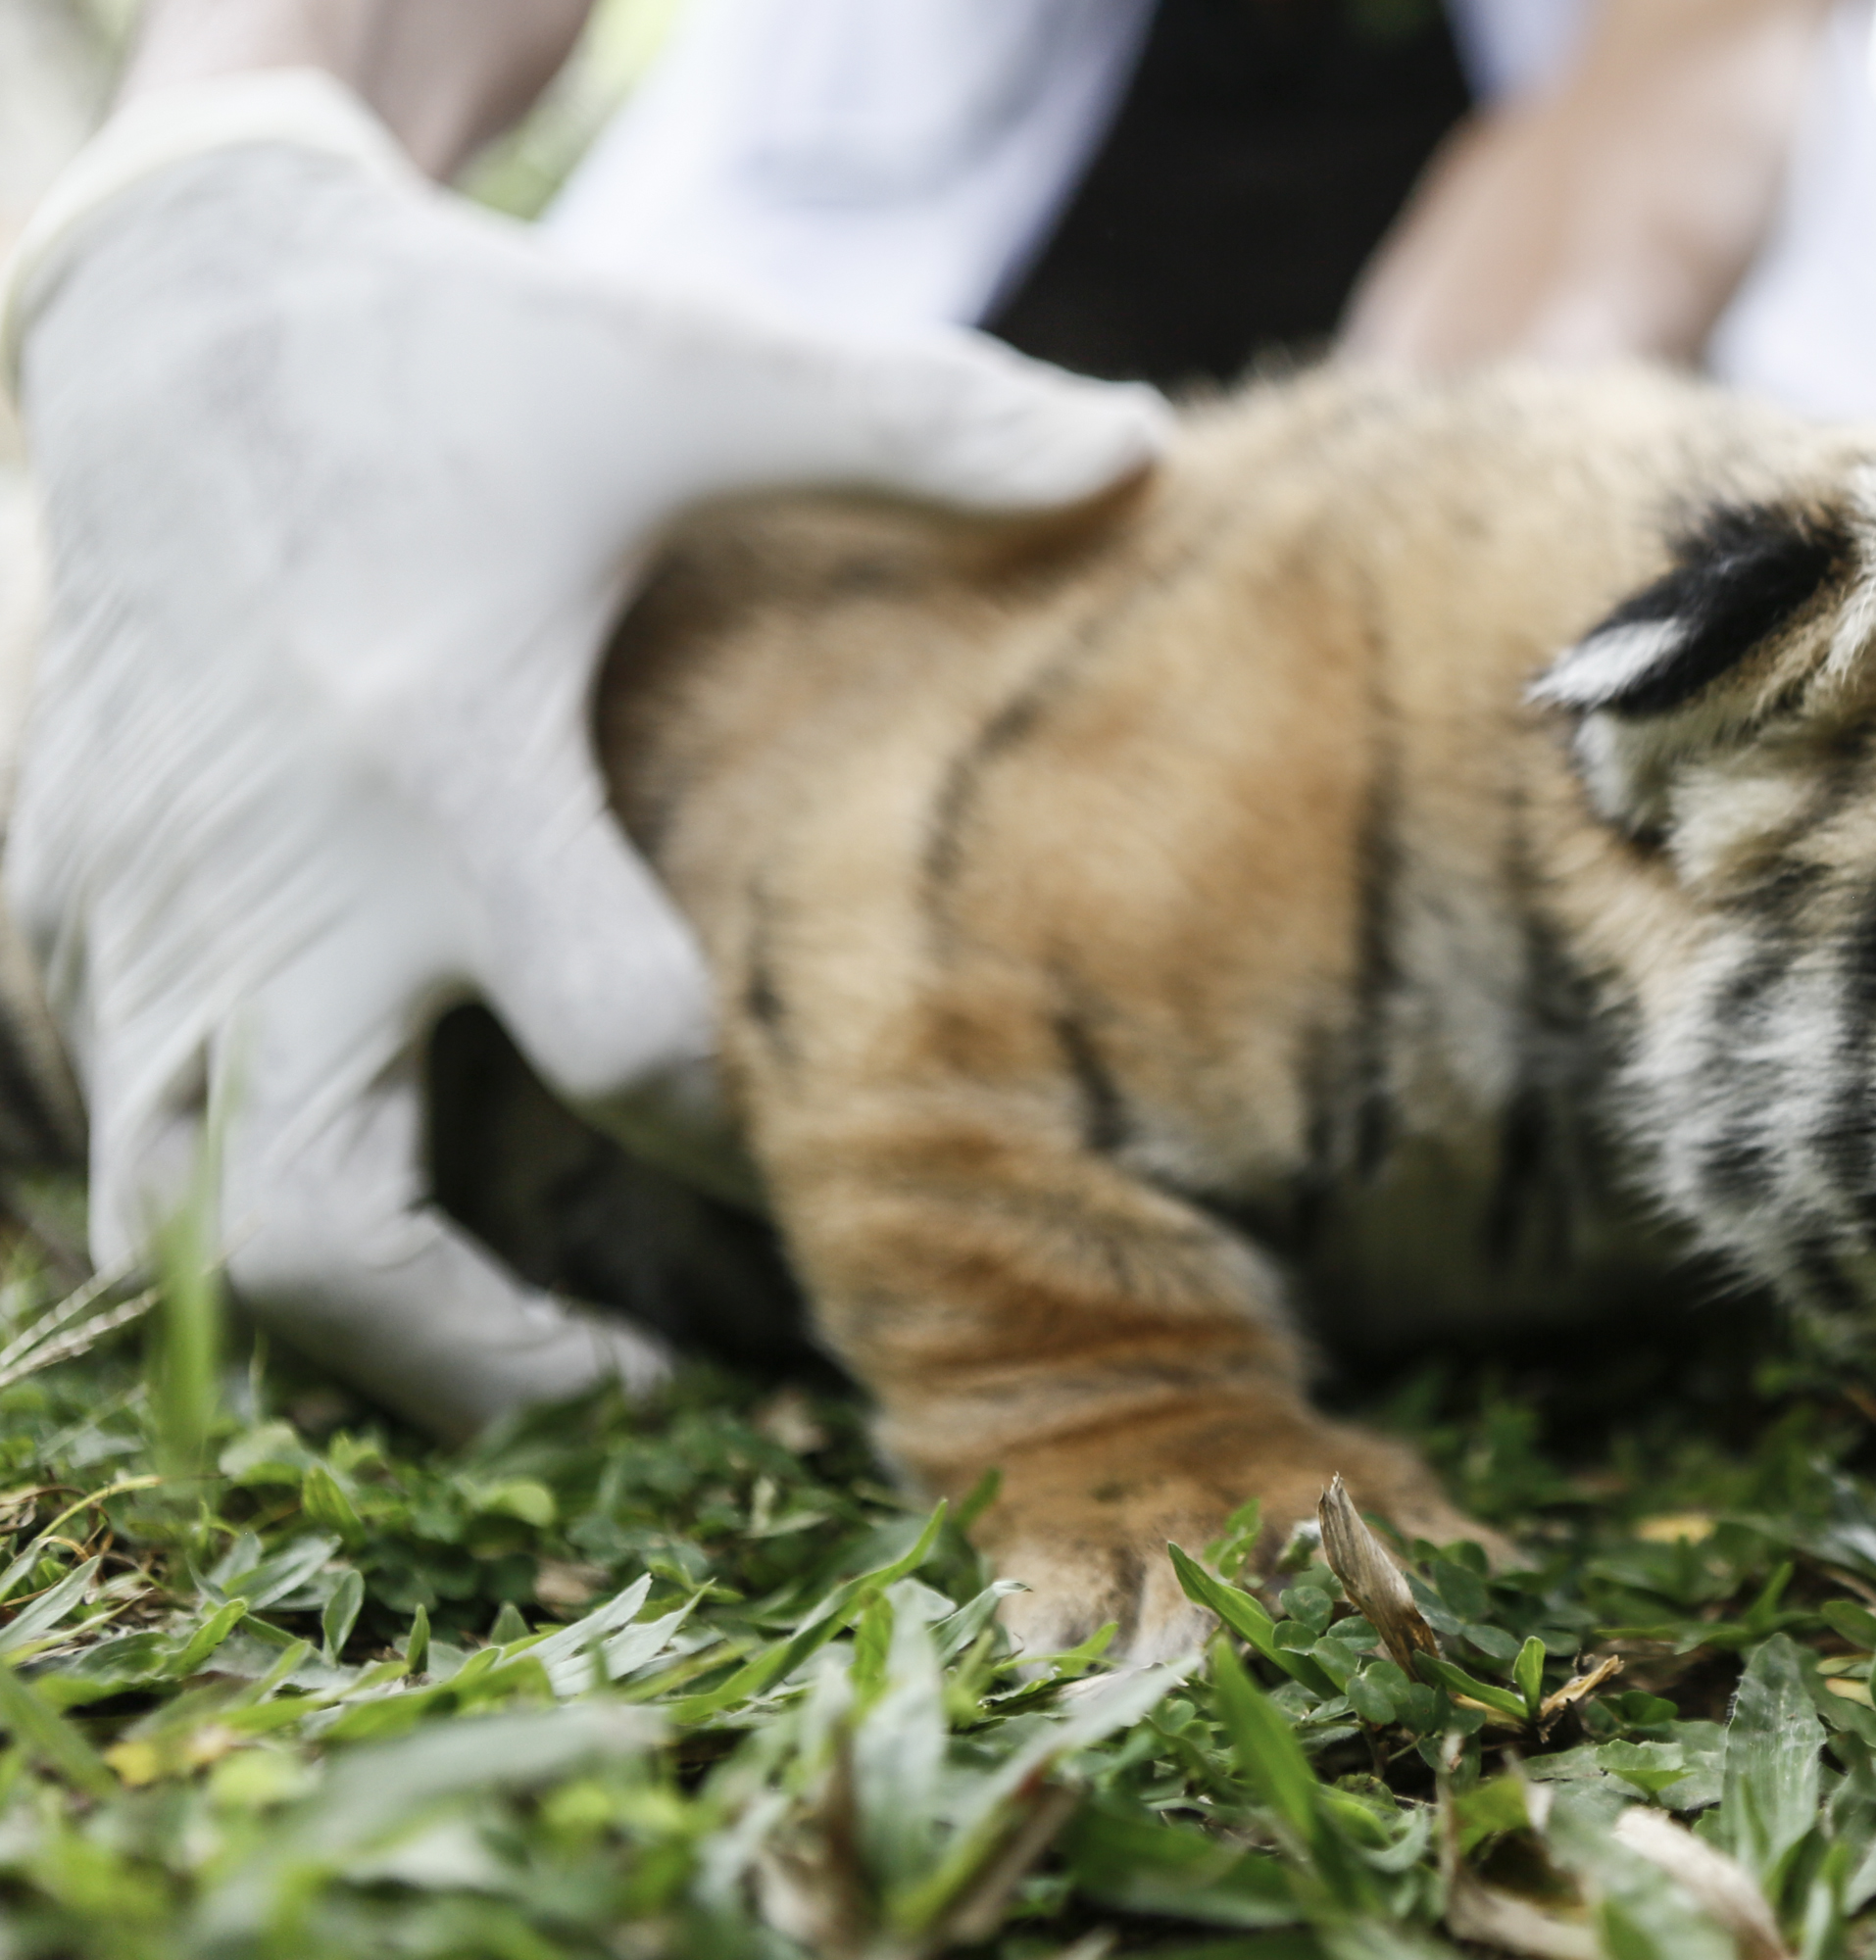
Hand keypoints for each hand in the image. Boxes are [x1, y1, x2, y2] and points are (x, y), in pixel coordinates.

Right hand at [1, 71, 1166, 1434]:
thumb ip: (921, 423)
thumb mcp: (691, 368)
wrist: (169, 300)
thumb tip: (1152, 438)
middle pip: (322, 1236)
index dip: (750, 1124)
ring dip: (343, 1334)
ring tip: (511, 1364)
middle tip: (634, 1401)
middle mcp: (275, 869)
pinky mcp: (66, 897)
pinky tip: (388, 1204)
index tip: (837, 1136)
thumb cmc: (462, 351)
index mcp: (444, 753)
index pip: (619, 1041)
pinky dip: (237, 1213)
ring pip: (177, 1233)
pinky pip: (119, 1131)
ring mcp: (143, 903)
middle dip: (486, 1364)